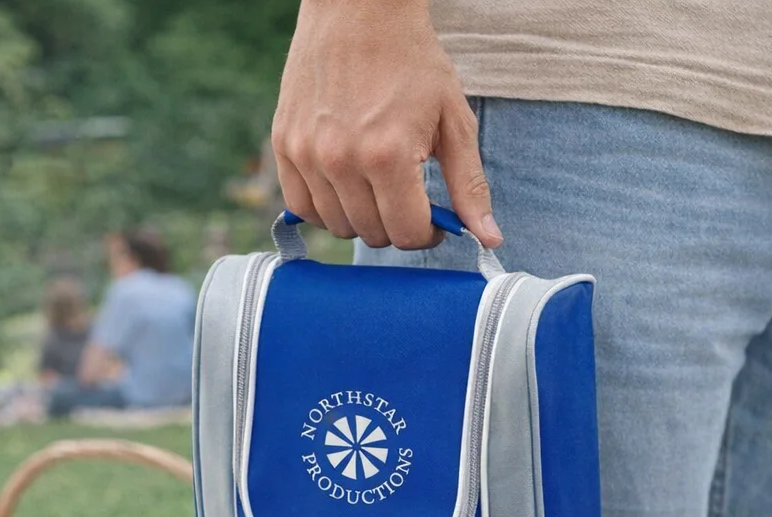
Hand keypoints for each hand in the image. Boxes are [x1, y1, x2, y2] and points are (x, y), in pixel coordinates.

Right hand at [271, 0, 500, 250]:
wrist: (358, 11)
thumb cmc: (412, 60)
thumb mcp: (454, 119)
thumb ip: (469, 184)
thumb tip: (488, 239)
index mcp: (389, 155)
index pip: (407, 233)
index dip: (428, 233)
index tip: (434, 219)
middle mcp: (342, 160)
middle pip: (372, 234)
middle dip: (397, 225)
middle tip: (408, 197)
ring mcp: (307, 154)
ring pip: (336, 226)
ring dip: (361, 218)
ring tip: (377, 187)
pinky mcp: (284, 145)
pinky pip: (300, 207)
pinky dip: (324, 209)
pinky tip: (345, 188)